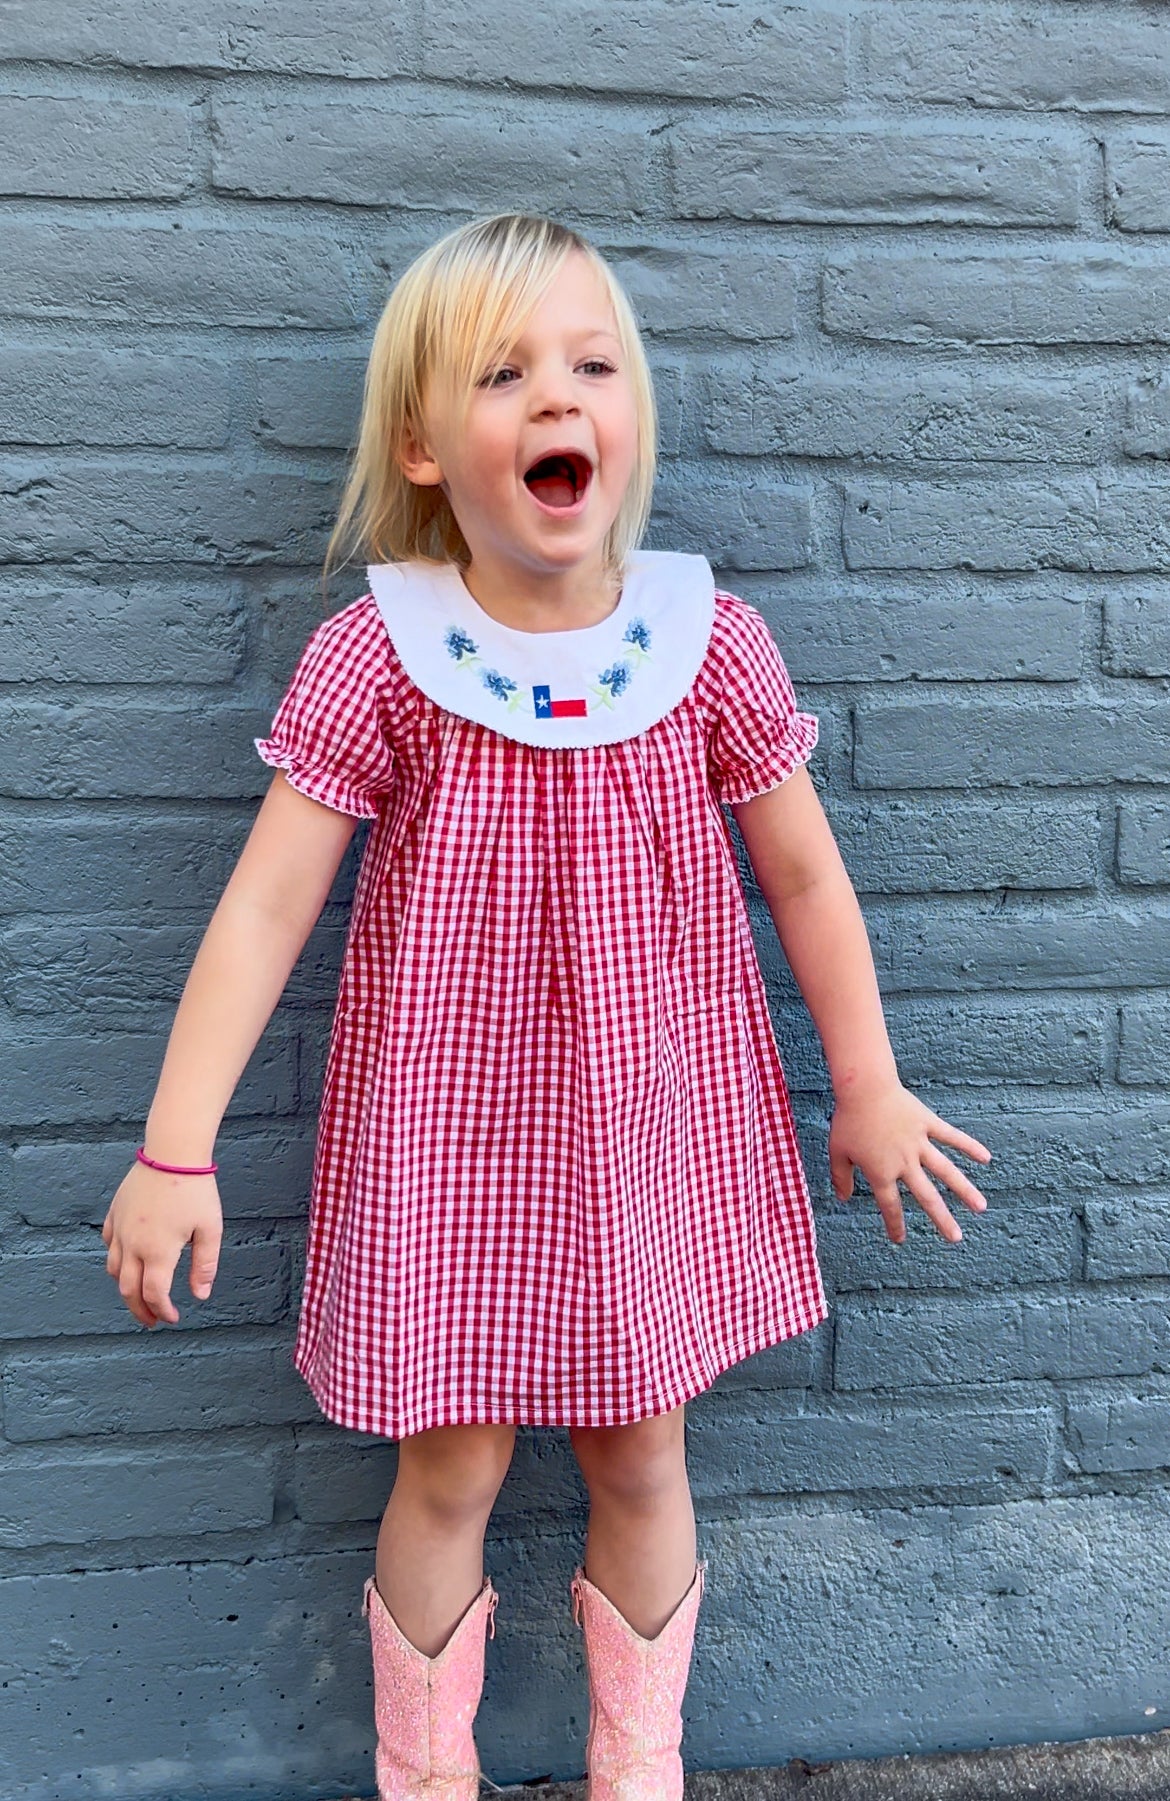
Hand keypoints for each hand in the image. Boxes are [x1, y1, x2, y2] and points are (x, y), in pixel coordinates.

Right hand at [101, 1161, 222, 1326]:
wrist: (172, 1151)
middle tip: (152, 1320)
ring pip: (114, 1269)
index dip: (163, 1311)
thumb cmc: (195, 1189)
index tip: (172, 1318)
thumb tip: (200, 1295)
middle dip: (140, 1310)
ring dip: (126, 1287)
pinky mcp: (115, 1213)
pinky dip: (116, 1258)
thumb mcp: (210, 1229)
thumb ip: (204, 1265)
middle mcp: (133, 1243)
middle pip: (128, 1289)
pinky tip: (129, 1259)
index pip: (154, 1294)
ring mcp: (120, 1228)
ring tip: (140, 1294)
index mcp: (158, 1251)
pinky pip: (109, 1243)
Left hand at [828, 1080, 990, 1244]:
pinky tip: (986, 1158)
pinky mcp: (928, 1123)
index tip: (900, 1239)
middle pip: (927, 1196)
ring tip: (981, 1207)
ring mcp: (919, 1143)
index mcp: (882, 1172)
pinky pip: (952, 1137)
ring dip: (964, 1190)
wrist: (864, 1087)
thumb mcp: (837, 1151)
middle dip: (942, 1219)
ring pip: (946, 1171)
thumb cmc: (848, 1119)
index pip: (890, 1204)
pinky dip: (969, 1146)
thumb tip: (842, 1198)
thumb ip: (841, 1177)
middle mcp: (904, 1162)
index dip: (895, 1223)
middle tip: (956, 1238)